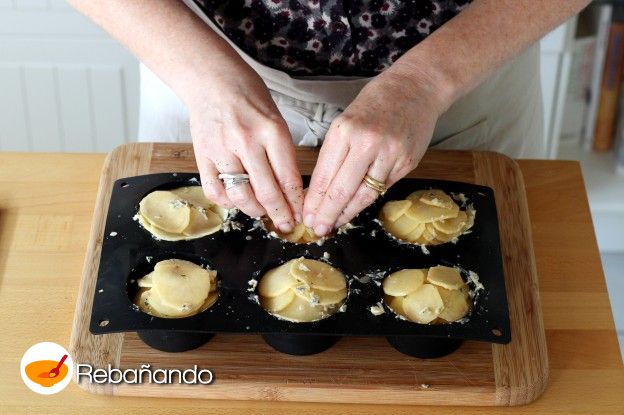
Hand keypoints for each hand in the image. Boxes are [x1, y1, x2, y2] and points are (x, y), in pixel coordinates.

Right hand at [189, 64, 302, 231]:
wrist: (211, 79)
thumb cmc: (248, 95)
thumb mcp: (275, 118)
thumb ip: (282, 152)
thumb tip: (290, 188)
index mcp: (271, 130)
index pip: (288, 178)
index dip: (297, 202)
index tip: (301, 214)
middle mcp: (247, 141)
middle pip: (267, 192)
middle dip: (280, 214)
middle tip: (286, 223)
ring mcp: (222, 149)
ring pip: (240, 196)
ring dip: (254, 210)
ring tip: (262, 211)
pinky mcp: (202, 154)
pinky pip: (214, 190)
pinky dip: (226, 202)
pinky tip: (236, 201)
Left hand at [302, 71, 446, 234]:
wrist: (417, 88)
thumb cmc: (376, 103)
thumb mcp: (346, 121)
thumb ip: (335, 153)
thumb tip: (321, 190)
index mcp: (345, 130)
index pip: (325, 174)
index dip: (314, 200)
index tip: (306, 215)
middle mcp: (367, 143)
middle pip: (342, 190)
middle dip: (327, 213)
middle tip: (317, 229)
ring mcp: (390, 154)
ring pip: (364, 195)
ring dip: (347, 213)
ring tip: (335, 224)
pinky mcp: (407, 163)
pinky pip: (382, 188)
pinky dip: (367, 201)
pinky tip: (356, 208)